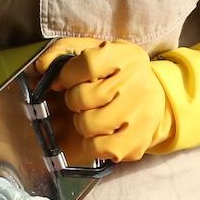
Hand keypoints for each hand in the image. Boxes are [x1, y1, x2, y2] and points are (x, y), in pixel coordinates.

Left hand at [38, 38, 174, 163]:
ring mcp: (141, 113)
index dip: (68, 75)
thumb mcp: (96, 52)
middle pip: (83, 97)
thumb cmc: (115, 75)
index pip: (88, 63)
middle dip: (74, 101)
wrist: (156, 99)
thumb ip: (64, 51)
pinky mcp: (139, 140)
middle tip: (84, 101)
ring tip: (93, 117)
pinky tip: (100, 135)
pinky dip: (92, 144)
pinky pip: (100, 148)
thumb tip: (42, 65)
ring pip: (88, 124)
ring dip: (82, 123)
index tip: (64, 80)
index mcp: (126, 56)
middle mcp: (138, 83)